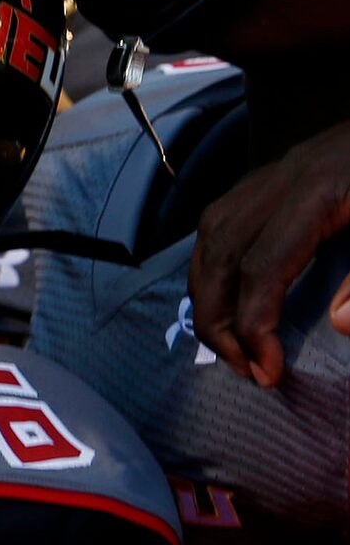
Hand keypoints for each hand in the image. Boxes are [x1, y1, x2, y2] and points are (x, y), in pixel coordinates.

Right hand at [191, 118, 349, 385]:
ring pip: (211, 234)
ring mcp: (275, 173)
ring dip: (208, 293)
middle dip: (218, 318)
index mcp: (319, 192)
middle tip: (240, 367)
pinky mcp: (277, 175)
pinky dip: (214, 263)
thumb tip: (339, 325)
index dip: (254, 323)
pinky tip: (230, 292)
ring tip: (228, 341)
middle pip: (220, 252)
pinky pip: (222, 219)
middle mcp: (282, 179)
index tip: (267, 371)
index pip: (262, 266)